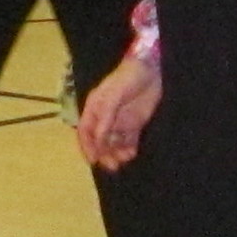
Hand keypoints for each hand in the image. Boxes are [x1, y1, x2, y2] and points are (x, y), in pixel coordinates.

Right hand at [76, 55, 162, 170]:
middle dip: (104, 154)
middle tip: (112, 166)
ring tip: (125, 158)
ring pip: (114, 143)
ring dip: (117, 154)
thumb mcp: (113, 95)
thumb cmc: (127, 79)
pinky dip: (129, 149)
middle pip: (100, 141)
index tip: (93, 160)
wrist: (150, 70)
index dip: (87, 146)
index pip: (85, 131)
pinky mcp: (134, 124)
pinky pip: (128, 141)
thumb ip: (105, 117)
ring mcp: (119, 122)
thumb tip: (99, 139)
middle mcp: (104, 118)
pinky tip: (132, 153)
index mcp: (94, 108)